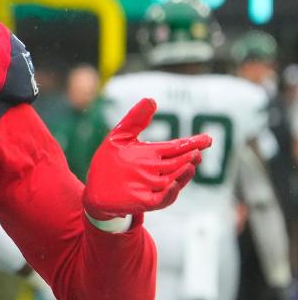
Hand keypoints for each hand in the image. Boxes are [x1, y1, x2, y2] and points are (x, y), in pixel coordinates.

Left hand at [84, 98, 211, 219]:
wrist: (93, 187)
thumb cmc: (108, 162)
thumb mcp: (119, 137)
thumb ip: (135, 120)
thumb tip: (151, 100)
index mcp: (154, 155)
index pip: (177, 148)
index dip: (192, 144)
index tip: (206, 139)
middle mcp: (156, 171)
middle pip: (179, 164)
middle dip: (190, 158)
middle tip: (197, 152)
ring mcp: (151, 186)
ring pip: (174, 181)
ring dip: (183, 174)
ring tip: (191, 164)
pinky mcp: (144, 200)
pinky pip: (160, 199)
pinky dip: (168, 193)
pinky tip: (172, 185)